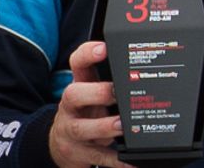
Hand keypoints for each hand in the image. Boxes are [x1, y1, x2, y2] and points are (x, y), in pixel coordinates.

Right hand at [49, 42, 134, 167]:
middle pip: (73, 94)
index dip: (87, 54)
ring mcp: (72, 131)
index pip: (77, 63)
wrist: (59, 144)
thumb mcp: (92, 91)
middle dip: (96, 93)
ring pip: (82, 128)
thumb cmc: (86, 110)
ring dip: (104, 127)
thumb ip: (111, 76)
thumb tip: (144, 61)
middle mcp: (71, 106)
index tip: (103, 48)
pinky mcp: (78, 153)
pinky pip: (97, 157)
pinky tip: (130, 161)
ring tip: (122, 126)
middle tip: (115, 92)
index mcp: (79, 85)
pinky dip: (116, 161)